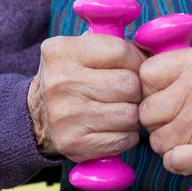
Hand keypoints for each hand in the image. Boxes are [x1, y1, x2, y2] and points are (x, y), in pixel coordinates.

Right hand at [28, 35, 145, 160]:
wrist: (37, 117)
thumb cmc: (72, 79)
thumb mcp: (81, 51)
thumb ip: (114, 46)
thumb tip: (154, 53)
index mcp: (62, 52)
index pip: (121, 51)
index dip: (137, 61)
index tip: (134, 68)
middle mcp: (60, 83)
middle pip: (129, 84)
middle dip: (136, 90)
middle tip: (127, 93)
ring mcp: (66, 116)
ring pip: (131, 114)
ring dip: (133, 114)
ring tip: (120, 110)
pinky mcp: (74, 144)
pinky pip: (124, 139)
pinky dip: (127, 135)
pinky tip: (114, 128)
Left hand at [138, 42, 191, 175]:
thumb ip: (175, 64)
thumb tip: (131, 73)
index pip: (145, 75)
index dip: (150, 90)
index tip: (166, 96)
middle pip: (146, 111)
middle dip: (157, 119)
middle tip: (179, 118)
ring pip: (156, 140)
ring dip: (168, 142)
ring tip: (190, 134)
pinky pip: (171, 161)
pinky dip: (178, 162)